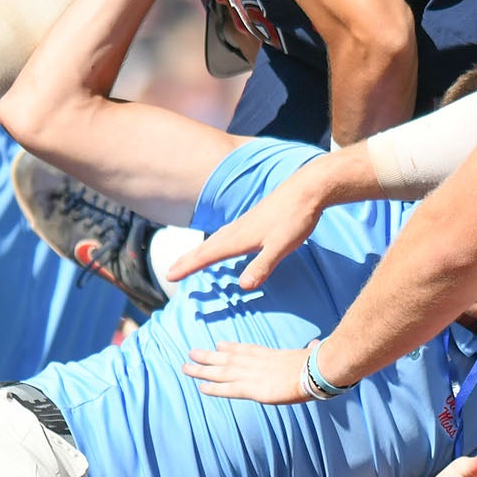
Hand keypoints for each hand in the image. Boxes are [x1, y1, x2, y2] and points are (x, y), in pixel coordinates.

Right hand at [166, 155, 338, 288]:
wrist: (306, 190)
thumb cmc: (295, 219)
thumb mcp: (281, 247)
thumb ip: (262, 266)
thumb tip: (243, 286)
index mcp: (239, 239)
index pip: (207, 256)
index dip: (188, 266)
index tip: (170, 276)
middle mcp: (236, 230)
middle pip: (205, 248)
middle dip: (187, 261)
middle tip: (170, 272)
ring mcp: (243, 224)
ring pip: (214, 240)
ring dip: (199, 252)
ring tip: (188, 261)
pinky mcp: (252, 221)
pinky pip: (225, 235)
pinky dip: (214, 243)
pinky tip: (219, 244)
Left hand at [184, 340, 316, 403]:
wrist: (320, 369)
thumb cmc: (323, 362)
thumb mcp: (314, 352)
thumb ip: (311, 349)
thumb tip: (317, 343)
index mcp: (273, 354)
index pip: (247, 349)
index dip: (231, 348)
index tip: (219, 345)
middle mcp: (259, 362)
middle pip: (229, 358)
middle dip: (209, 356)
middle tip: (191, 353)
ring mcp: (255, 374)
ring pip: (222, 371)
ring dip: (203, 370)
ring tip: (186, 367)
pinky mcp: (254, 389)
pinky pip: (229, 389)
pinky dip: (214, 388)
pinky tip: (201, 387)